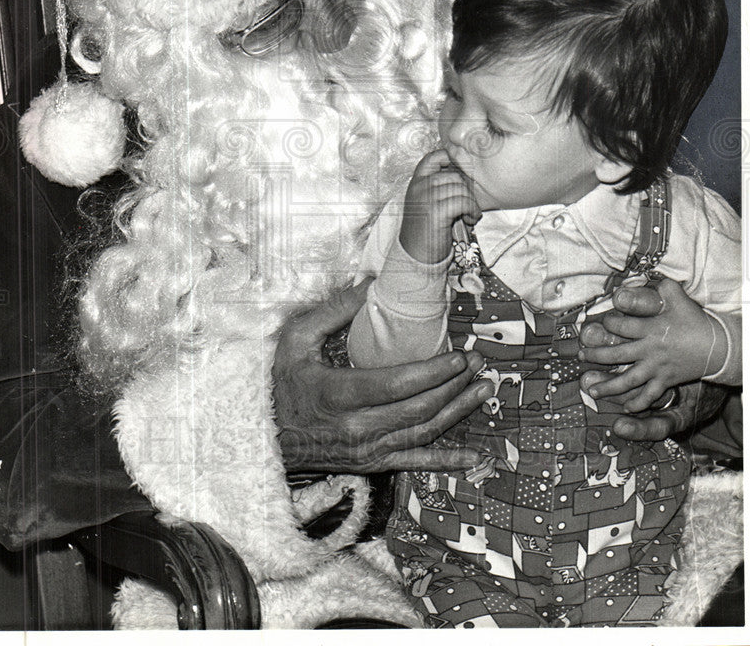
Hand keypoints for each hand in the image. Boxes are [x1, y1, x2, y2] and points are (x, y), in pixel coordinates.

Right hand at [272, 278, 493, 472]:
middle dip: (453, 385)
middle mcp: (357, 428)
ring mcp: (368, 450)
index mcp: (339, 394)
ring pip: (424, 432)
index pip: (396, 385)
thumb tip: (371, 284)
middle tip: (477, 363)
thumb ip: (334, 311)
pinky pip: (416, 462)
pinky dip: (448, 461)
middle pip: (418, 408)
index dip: (432, 372)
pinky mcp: (373, 464)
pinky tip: (474, 456)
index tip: (458, 356)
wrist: (266, 436)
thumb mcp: (296, 340)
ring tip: (483, 390)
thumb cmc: (281, 383)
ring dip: (458, 411)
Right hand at [399, 149, 480, 263]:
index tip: (461, 175)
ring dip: (472, 202)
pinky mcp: (436, 211)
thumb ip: (438, 187)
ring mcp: (426, 198)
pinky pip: (464, 202)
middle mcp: (419, 187)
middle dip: (467, 190)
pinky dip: (472, 210)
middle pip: (454, 175)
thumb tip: (464, 174)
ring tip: (469, 214)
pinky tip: (471, 219)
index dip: (451, 159)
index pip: (433, 157)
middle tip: (467, 205)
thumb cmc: (425, 230)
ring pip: (461, 189)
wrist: (416, 256)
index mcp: (416, 182)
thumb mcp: (426, 203)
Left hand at [580, 278, 726, 411]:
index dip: (609, 323)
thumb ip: (664, 286)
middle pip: (617, 355)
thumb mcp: (679, 299)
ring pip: (628, 379)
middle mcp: (650, 349)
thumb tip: (652, 275)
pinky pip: (650, 394)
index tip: (604, 322)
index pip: (621, 326)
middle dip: (596, 356)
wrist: (718, 347)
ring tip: (592, 390)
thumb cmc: (695, 321)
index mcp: (651, 328)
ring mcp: (657, 367)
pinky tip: (626, 408)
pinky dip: (638, 402)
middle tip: (581, 356)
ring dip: (609, 386)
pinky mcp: (667, 380)